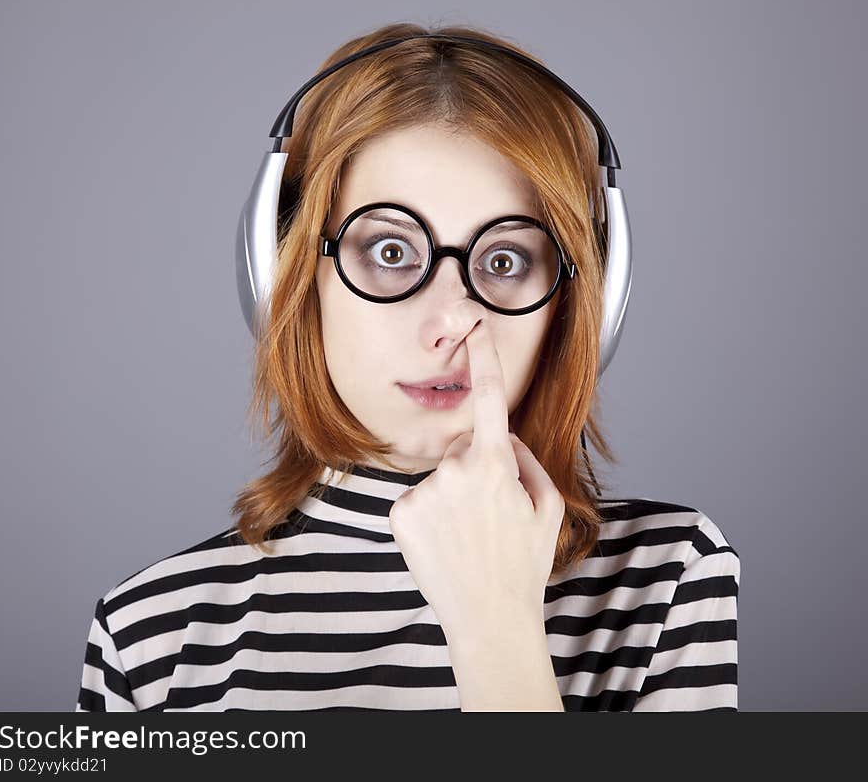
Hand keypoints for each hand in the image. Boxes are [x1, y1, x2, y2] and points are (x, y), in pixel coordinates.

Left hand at [387, 319, 565, 644]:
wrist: (489, 619)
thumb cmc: (522, 565)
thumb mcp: (547, 508)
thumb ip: (526, 460)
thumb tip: (501, 437)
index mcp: (494, 464)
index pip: (489, 399)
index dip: (483, 358)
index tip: (475, 327)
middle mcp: (453, 470)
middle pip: (463, 451)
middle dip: (476, 472)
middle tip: (489, 519)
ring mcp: (422, 491)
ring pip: (440, 478)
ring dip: (451, 498)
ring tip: (467, 538)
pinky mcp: (399, 513)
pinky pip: (418, 499)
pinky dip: (429, 515)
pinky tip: (444, 543)